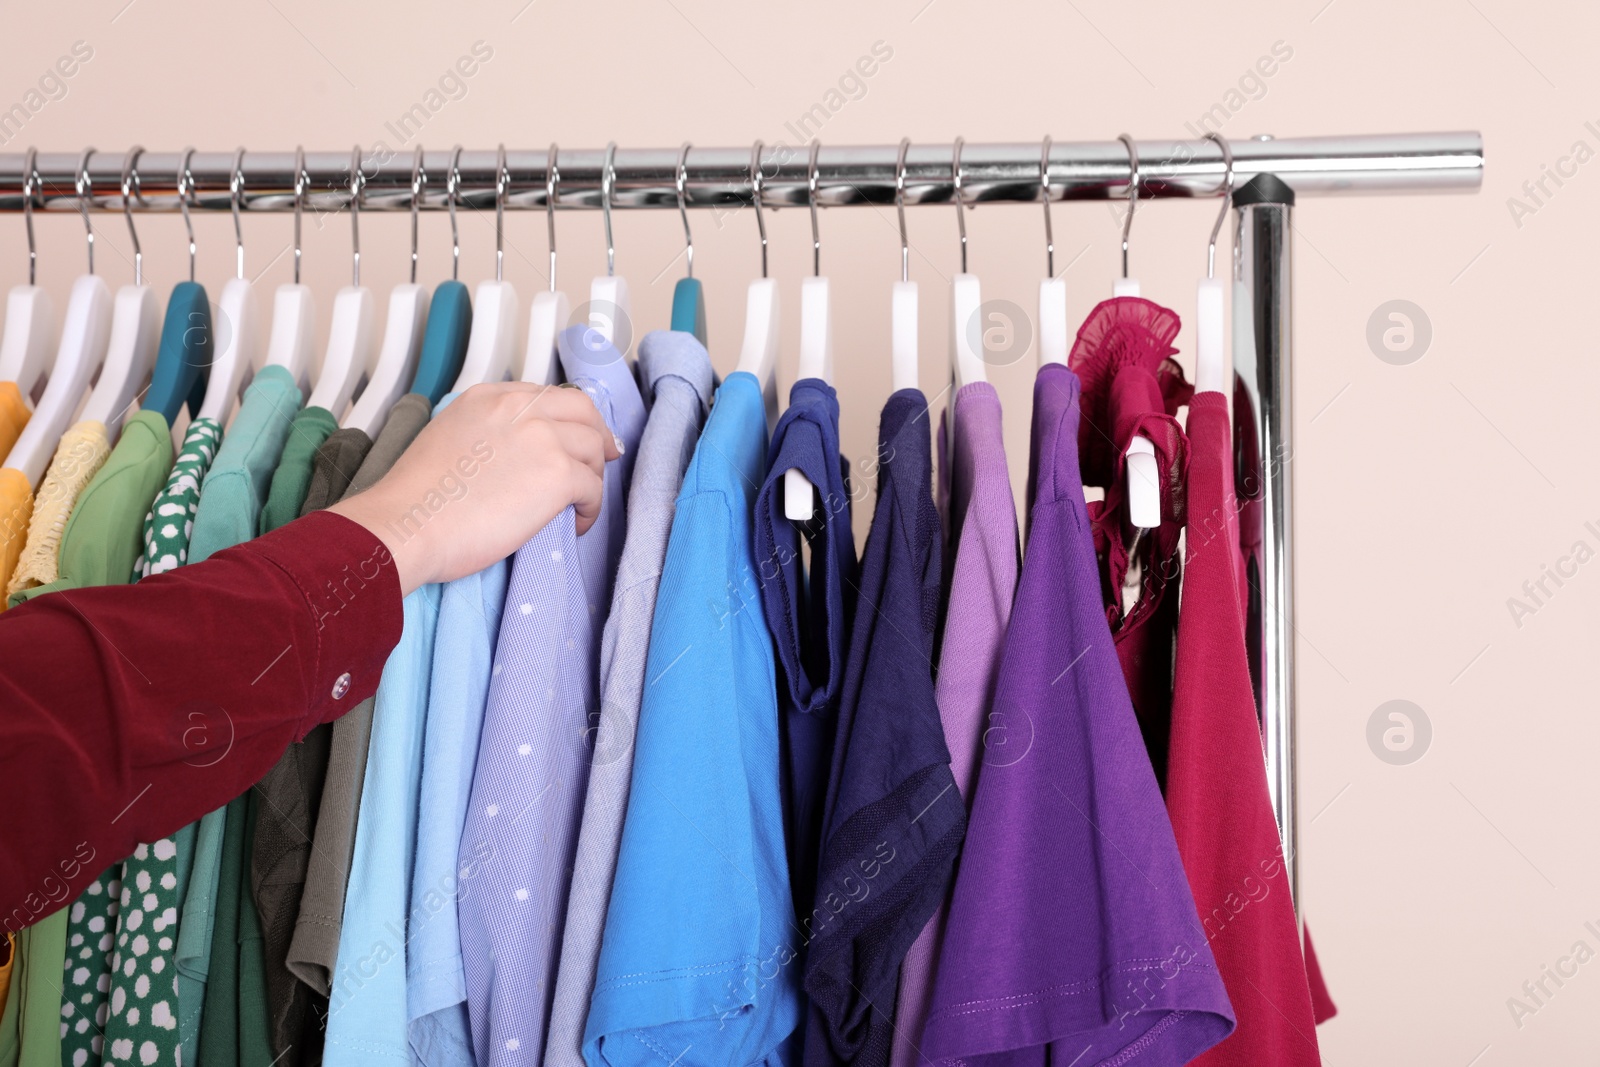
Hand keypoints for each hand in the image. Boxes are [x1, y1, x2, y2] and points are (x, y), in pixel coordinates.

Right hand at [329, 382, 619, 593]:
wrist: (408, 523)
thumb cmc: (416, 498)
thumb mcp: (447, 437)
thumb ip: (486, 433)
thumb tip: (511, 455)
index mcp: (490, 397)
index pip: (546, 396)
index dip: (569, 417)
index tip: (577, 435)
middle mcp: (520, 408)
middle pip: (583, 411)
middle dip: (598, 435)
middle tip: (605, 459)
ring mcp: (543, 438)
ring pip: (594, 448)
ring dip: (593, 477)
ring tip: (578, 505)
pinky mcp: (558, 475)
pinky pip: (594, 488)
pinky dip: (590, 509)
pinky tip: (575, 525)